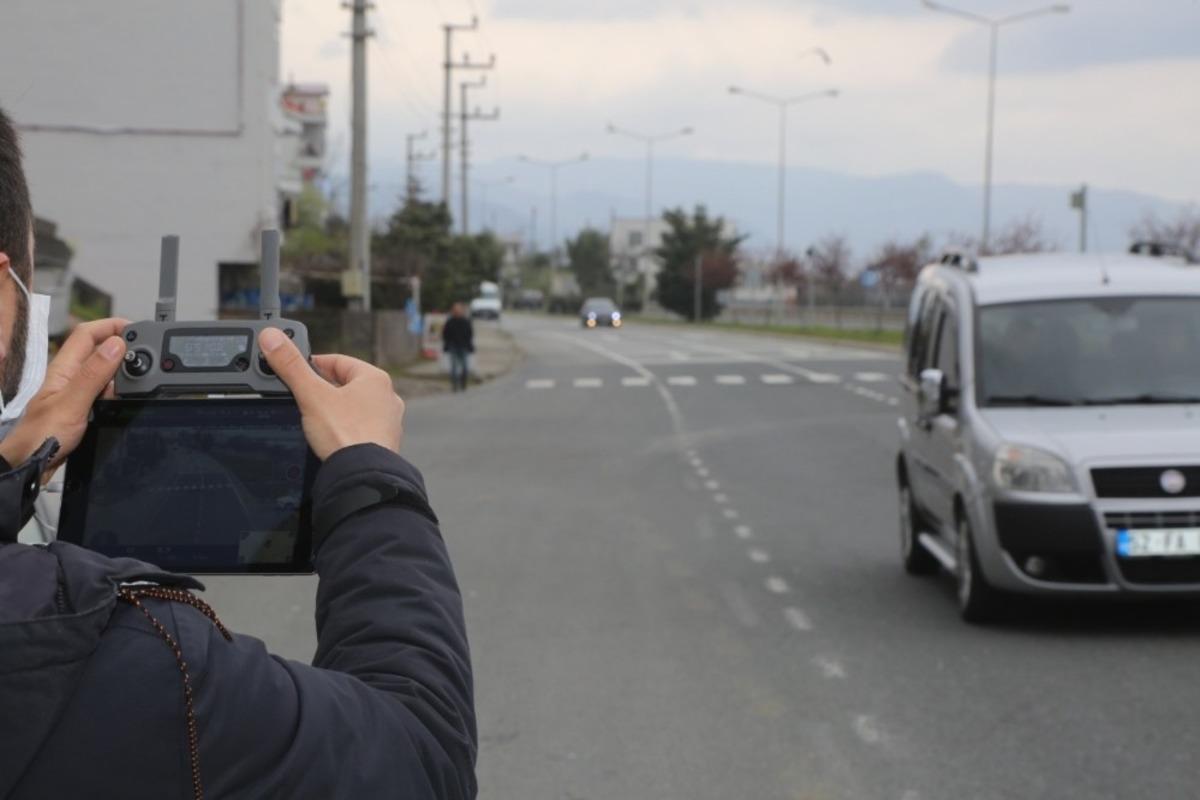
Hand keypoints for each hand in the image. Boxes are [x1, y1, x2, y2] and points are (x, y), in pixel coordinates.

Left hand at [0, 318, 127, 469]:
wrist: (29, 466)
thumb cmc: (39, 437)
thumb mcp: (71, 403)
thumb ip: (94, 374)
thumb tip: (115, 345)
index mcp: (63, 369)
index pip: (87, 334)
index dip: (111, 326)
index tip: (136, 330)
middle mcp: (70, 378)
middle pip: (99, 350)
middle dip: (123, 347)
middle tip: (145, 355)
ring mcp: (77, 393)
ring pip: (105, 372)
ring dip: (123, 371)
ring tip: (139, 377)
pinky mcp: (84, 409)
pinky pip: (106, 393)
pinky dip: (120, 392)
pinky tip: (127, 400)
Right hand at [259, 328, 403, 459]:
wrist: (363, 476)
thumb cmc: (346, 434)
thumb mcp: (311, 395)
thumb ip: (291, 366)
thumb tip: (272, 338)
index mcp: (375, 379)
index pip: (339, 361)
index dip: (314, 364)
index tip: (297, 369)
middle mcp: (387, 398)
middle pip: (347, 384)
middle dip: (324, 388)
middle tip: (303, 393)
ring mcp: (387, 422)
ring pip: (354, 407)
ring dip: (335, 409)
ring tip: (314, 416)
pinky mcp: (382, 443)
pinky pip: (359, 428)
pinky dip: (344, 428)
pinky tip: (330, 436)